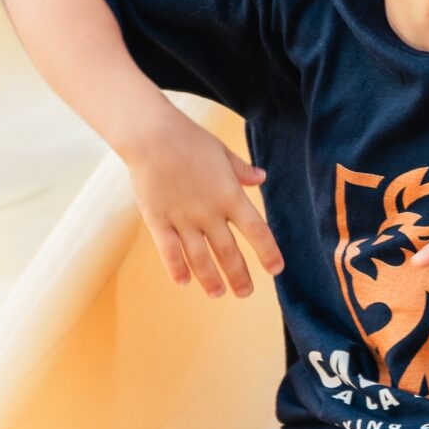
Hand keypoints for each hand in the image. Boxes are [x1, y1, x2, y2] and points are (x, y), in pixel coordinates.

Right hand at [123, 110, 283, 297]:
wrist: (151, 134)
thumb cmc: (189, 140)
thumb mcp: (222, 153)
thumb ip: (242, 171)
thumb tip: (262, 177)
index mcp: (230, 195)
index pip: (257, 231)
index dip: (268, 252)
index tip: (276, 270)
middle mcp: (209, 211)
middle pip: (229, 252)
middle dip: (240, 276)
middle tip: (246, 293)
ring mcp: (183, 218)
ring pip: (200, 258)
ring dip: (211, 279)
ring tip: (219, 294)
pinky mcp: (157, 220)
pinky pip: (169, 251)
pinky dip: (177, 269)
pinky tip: (184, 282)